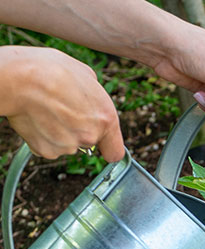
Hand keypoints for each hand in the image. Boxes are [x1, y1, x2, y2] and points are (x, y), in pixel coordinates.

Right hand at [0, 46, 123, 160]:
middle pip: (86, 143)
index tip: (101, 144)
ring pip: (66, 144)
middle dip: (76, 130)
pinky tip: (36, 117)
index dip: (107, 147)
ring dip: (58, 132)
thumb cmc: (50, 70)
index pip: (115, 152)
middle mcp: (90, 136)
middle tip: (61, 109)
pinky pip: (47, 146)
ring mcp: (68, 146)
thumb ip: (95, 95)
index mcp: (106, 119)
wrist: (19, 78)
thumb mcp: (85, 74)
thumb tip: (93, 100)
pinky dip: (42, 136)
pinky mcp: (46, 150)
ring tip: (45, 110)